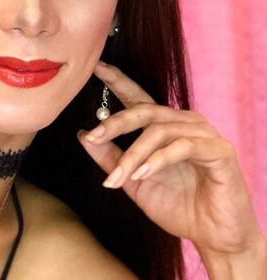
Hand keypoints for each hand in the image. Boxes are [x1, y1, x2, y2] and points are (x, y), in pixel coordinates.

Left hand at [78, 62, 265, 275]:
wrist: (213, 235)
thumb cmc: (178, 206)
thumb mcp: (133, 181)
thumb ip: (111, 158)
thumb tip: (83, 134)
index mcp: (165, 127)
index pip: (138, 98)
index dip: (118, 81)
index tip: (96, 67)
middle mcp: (185, 124)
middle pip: (145, 110)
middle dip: (115, 122)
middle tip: (93, 136)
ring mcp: (204, 135)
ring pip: (159, 131)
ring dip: (134, 154)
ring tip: (119, 177)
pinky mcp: (219, 151)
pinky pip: (183, 146)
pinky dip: (158, 160)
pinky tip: (143, 174)